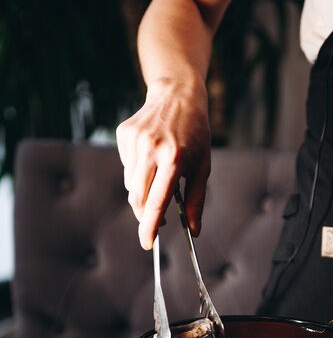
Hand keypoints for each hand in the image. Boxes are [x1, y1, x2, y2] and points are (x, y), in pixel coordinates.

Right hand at [116, 77, 210, 249]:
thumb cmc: (195, 134)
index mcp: (174, 158)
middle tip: (156, 220)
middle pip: (138, 198)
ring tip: (159, 175)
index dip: (150, 226)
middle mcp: (152, 148)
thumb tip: (193, 230)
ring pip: (131, 185)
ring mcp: (135, 140)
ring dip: (143, 191)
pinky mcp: (124, 134)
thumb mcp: (203, 166)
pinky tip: (150, 155)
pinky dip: (137, 171)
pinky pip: (127, 167)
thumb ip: (196, 200)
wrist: (177, 94)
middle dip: (145, 215)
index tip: (147, 243)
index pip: (157, 201)